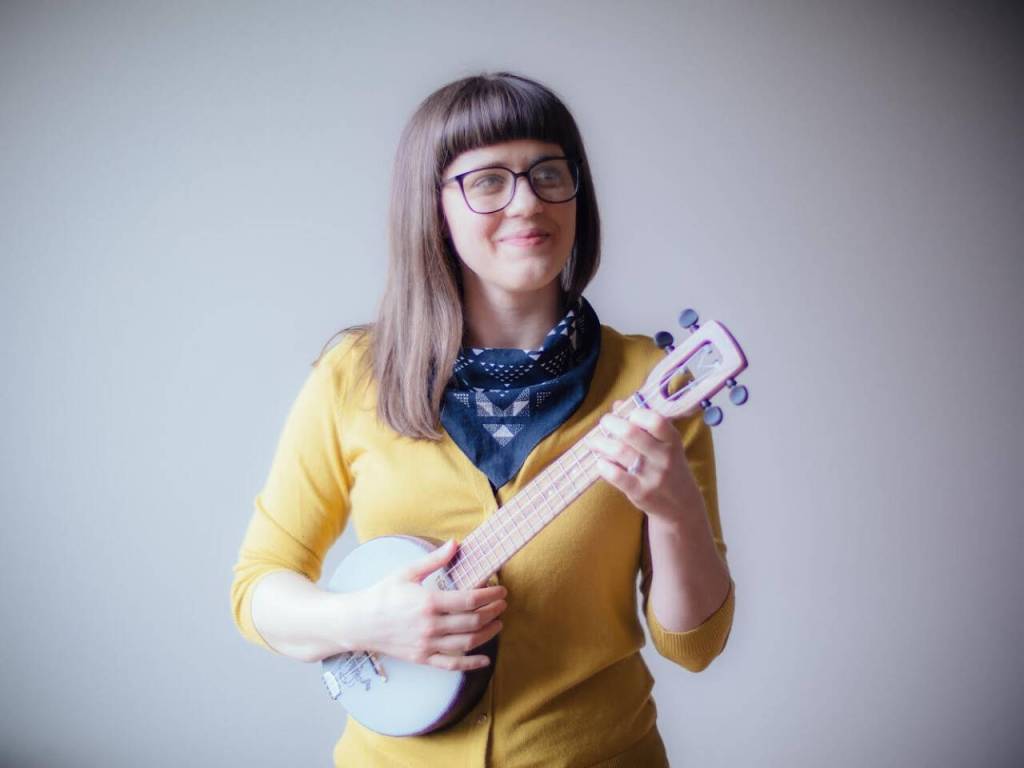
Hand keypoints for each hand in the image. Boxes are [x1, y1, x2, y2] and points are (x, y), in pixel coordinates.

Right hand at [355, 540, 506, 670]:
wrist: (360, 622)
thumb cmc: (383, 594)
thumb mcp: (407, 572)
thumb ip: (435, 559)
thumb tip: (456, 543)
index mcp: (429, 602)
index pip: (469, 599)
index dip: (490, 595)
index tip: (500, 590)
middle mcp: (430, 625)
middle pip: (472, 621)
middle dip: (493, 612)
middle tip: (503, 604)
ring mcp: (427, 644)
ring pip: (467, 643)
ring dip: (488, 634)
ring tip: (498, 623)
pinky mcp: (422, 658)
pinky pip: (452, 664)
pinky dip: (471, 663)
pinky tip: (485, 659)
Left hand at [584, 400, 705, 524]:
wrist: (682, 506)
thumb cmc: (668, 467)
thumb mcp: (665, 445)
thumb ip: (643, 423)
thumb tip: (617, 405)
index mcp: (672, 440)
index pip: (655, 420)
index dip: (637, 413)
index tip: (627, 415)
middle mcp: (664, 457)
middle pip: (631, 433)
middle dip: (611, 423)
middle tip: (605, 422)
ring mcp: (652, 476)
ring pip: (619, 451)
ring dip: (601, 443)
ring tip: (594, 442)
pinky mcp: (640, 493)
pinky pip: (615, 475)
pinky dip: (603, 465)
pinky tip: (601, 462)